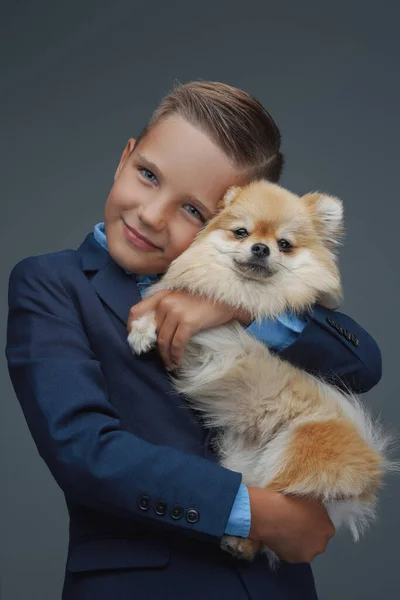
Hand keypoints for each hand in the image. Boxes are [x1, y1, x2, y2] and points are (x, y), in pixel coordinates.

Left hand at [127, 290, 251, 370]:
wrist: (228, 296)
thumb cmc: (207, 297)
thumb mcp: (182, 296)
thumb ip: (168, 306)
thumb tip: (158, 327)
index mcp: (162, 295)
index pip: (136, 311)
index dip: (132, 328)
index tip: (137, 340)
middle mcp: (166, 302)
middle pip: (153, 331)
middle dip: (156, 348)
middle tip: (162, 358)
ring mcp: (176, 312)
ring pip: (163, 341)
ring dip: (166, 356)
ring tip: (170, 364)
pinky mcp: (188, 322)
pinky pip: (177, 344)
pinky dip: (175, 356)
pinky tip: (177, 362)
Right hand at [248, 487, 334, 562]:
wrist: (272, 514)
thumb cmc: (292, 502)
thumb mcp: (312, 497)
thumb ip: (318, 508)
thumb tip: (316, 510)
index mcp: (328, 529)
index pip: (324, 526)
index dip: (314, 520)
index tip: (303, 515)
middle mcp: (321, 545)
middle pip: (316, 540)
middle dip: (308, 534)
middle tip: (295, 523)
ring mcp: (306, 555)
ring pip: (304, 548)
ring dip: (298, 542)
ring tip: (286, 530)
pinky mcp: (292, 560)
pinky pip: (291, 553)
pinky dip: (287, 547)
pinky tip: (280, 536)